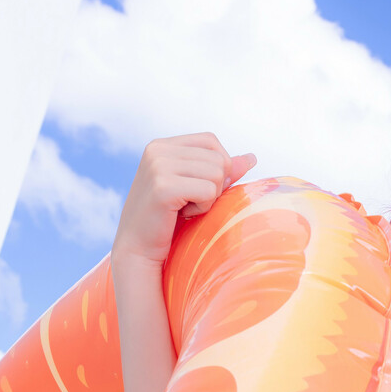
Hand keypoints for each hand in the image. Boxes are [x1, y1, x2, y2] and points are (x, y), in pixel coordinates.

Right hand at [113, 131, 256, 267]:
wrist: (138, 250)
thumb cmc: (166, 220)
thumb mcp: (194, 188)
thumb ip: (220, 170)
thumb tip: (252, 158)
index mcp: (162, 145)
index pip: (211, 141)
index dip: (218, 166)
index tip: (197, 188)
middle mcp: (157, 150)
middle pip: (218, 159)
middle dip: (214, 186)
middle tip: (187, 202)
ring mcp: (158, 166)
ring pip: (217, 174)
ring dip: (208, 198)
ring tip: (182, 208)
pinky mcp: (163, 187)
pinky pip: (209, 191)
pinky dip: (202, 208)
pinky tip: (180, 215)